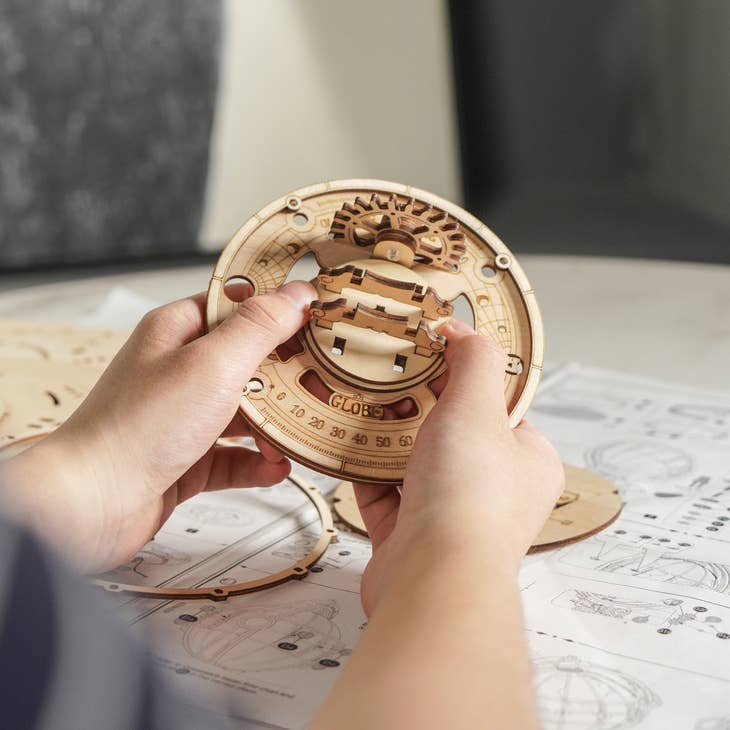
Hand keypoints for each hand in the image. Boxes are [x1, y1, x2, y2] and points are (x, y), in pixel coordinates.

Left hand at [0, 281, 314, 571]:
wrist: (88, 505)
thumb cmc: (136, 428)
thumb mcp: (211, 364)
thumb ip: (259, 327)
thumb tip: (297, 295)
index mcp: (178, 332)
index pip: (238, 305)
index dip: (279, 308)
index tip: (320, 317)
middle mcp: (179, 370)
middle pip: (247, 360)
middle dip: (286, 372)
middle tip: (323, 379)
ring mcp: (182, 417)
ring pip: (244, 410)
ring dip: (277, 422)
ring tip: (305, 428)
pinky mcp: (185, 459)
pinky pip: (233, 456)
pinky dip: (258, 461)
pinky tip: (278, 466)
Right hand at [354, 319, 563, 615]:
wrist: (433, 582)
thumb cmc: (469, 500)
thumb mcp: (478, 408)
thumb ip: (475, 361)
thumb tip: (462, 329)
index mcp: (529, 462)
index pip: (501, 405)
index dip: (468, 375)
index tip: (435, 351)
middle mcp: (494, 492)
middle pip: (452, 432)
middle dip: (419, 404)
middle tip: (390, 372)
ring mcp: (451, 516)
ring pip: (414, 463)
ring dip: (387, 437)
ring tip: (361, 400)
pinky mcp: (409, 538)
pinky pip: (384, 494)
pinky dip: (365, 472)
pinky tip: (345, 447)